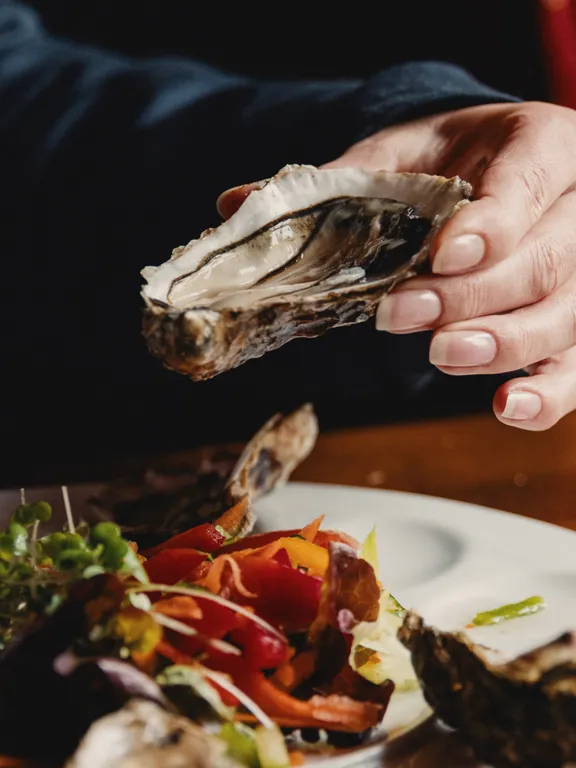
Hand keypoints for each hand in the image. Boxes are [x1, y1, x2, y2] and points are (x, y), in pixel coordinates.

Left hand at [323, 102, 575, 430]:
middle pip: (548, 258)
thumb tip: (234, 204)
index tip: (442, 256)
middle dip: (473, 295)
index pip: (529, 184)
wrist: (493, 173)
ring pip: (568, 314)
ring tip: (443, 356)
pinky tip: (506, 408)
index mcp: (541, 144)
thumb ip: (333, 183)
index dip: (491, 223)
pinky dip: (549, 393)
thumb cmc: (450, 163)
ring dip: (504, 343)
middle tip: (404, 315)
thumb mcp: (397, 156)